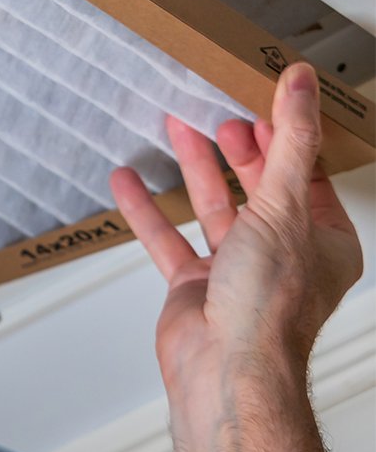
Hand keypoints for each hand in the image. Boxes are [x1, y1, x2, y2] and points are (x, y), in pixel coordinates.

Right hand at [111, 62, 361, 451]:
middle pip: (259, 186)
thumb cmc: (268, 305)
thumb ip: (289, 142)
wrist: (226, 366)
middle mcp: (282, 254)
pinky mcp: (194, 285)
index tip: (263, 97)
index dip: (284, 133)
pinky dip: (147, 208)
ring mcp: (236, 270)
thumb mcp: (285, 205)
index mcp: (323, 239)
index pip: (306, 172)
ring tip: (175, 127)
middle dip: (236, 147)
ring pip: (213, 207)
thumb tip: (301, 85)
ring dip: (193, 168)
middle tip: (216, 110)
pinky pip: (168, 237)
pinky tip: (128, 182)